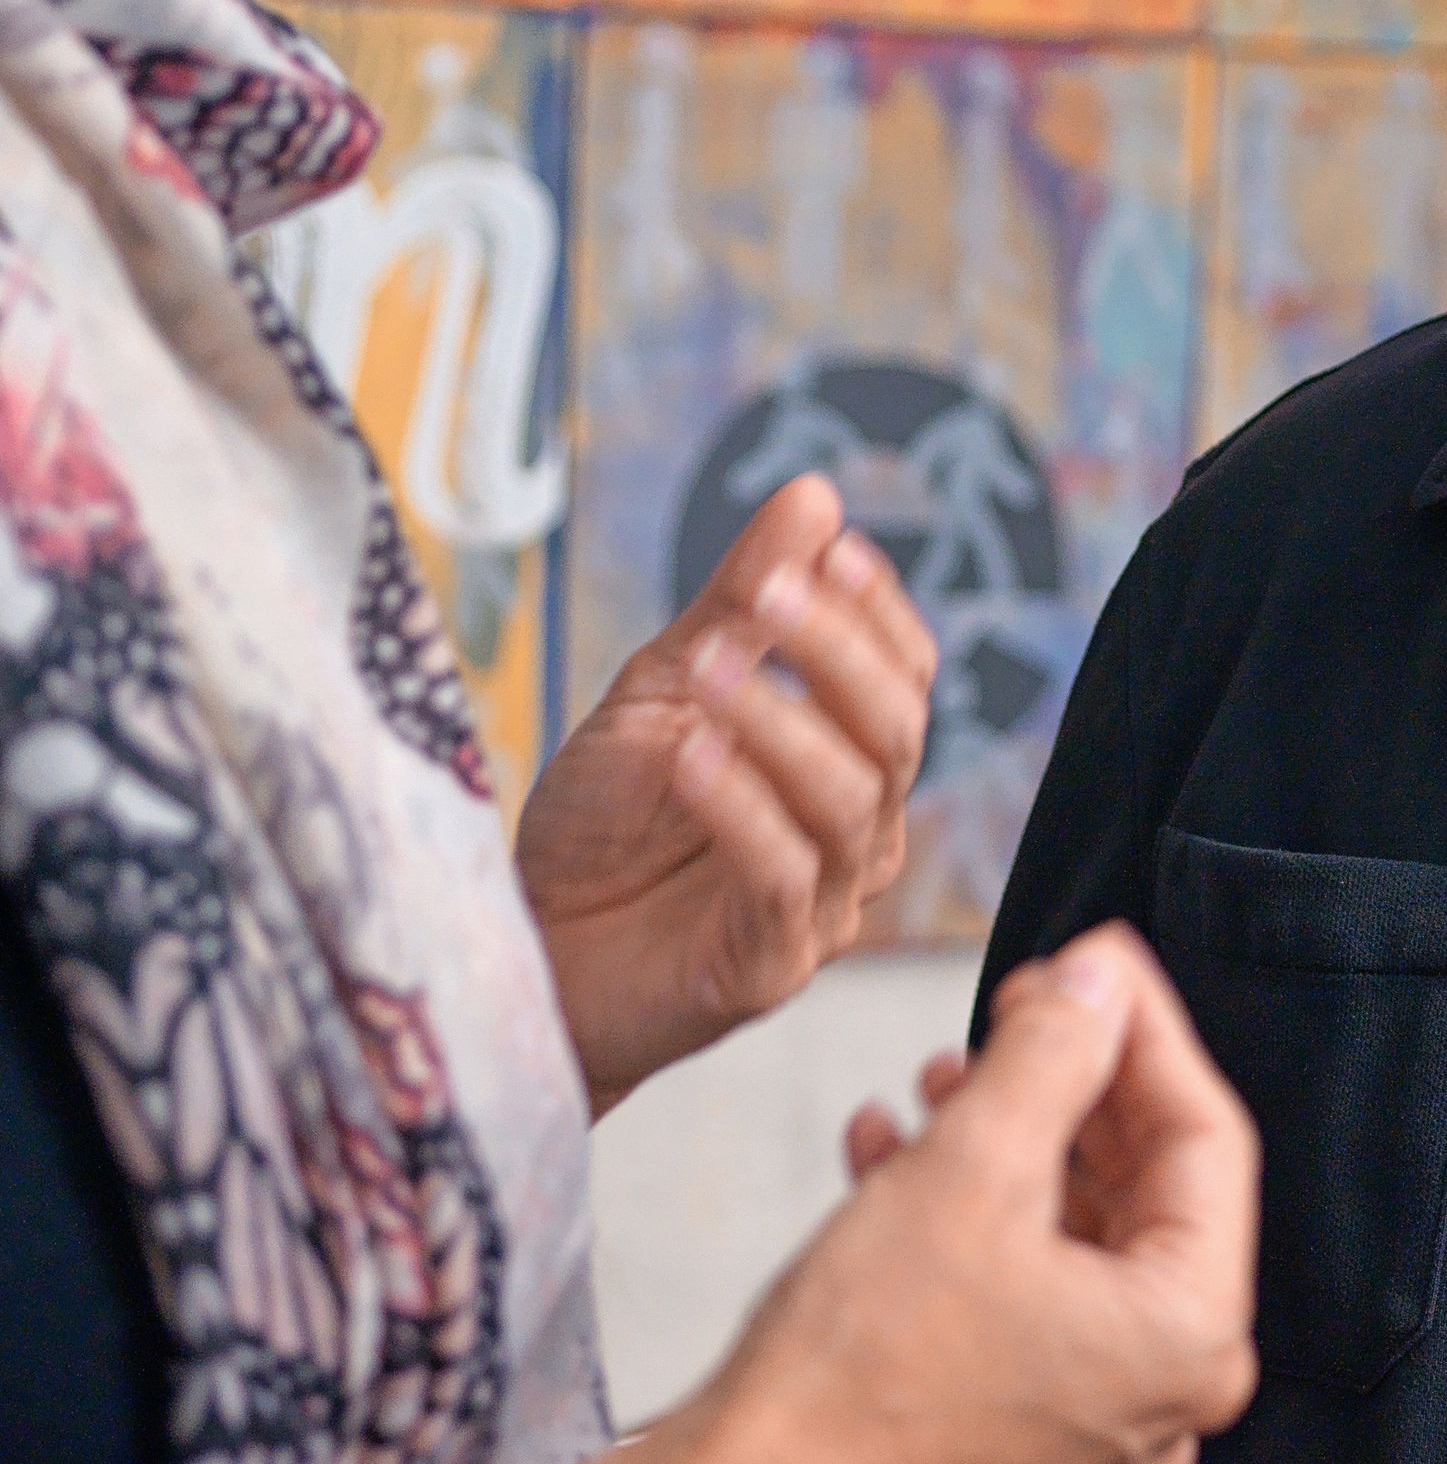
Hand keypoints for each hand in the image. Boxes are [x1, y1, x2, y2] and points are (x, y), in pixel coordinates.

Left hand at [518, 473, 937, 1110]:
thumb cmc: (602, 829)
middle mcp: (857, 835)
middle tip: (769, 592)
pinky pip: (782, 878)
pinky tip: (689, 756)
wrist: (525, 955)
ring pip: (850, 800)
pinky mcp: (768, 968)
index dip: (879, 611)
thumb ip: (740, 604)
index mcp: (849, 765)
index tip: (830, 548)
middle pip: (897, 732)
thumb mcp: (663, 690)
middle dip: (838, 653)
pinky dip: (741, 807)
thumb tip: (814, 496)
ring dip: (780, 721)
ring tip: (705, 667)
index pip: (905, 677)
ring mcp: (822, 907)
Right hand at [685, 927, 1258, 1463]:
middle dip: (1070, 1084)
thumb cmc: (854, 1367)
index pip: (1204, 1136)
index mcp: (1193, 1336)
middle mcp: (1166, 1395)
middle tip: (1016, 1006)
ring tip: (941, 1077)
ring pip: (1074, 1235)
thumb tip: (1103, 975)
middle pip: (1143, 1185)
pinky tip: (890, 1154)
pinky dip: (969, 1219)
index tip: (1093, 956)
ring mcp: (1094, 1428)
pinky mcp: (1019, 1439)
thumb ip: (1057, 1051)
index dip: (1144, 1028)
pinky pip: (1024, 1295)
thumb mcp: (972, 1166)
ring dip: (1008, 1142)